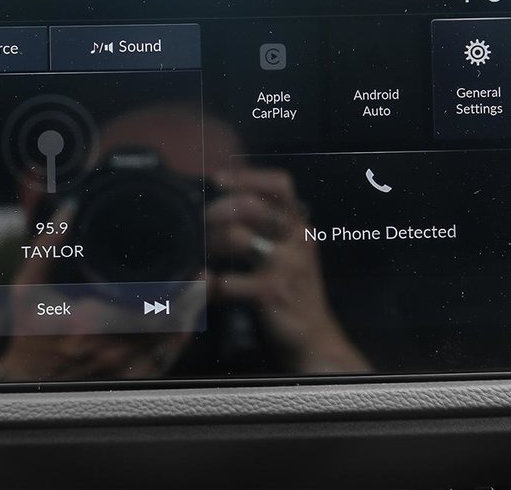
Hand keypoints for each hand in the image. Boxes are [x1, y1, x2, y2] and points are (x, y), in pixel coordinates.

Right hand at [0, 203, 196, 380]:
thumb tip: (67, 211)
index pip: (154, 308)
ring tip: (200, 295)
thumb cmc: (28, 334)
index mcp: (92, 321)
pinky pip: (162, 362)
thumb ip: (47, 246)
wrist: (26, 382)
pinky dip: (176, 343)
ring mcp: (122, 368)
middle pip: (171, 324)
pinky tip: (184, 324)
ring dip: (189, 319)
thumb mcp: (28, 287)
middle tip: (204, 278)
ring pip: (170, 344)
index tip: (196, 270)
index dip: (184, 292)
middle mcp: (113, 348)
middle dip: (194, 300)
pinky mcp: (125, 380)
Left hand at [207, 167, 369, 373]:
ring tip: (197, 251)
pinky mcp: (272, 292)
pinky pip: (230, 281)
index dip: (247, 177)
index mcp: (299, 224)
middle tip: (197, 220)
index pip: (280, 185)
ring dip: (209, 243)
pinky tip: (206, 285)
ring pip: (238, 239)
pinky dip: (211, 283)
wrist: (313, 334)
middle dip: (217, 210)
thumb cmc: (293, 286)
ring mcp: (286, 265)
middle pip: (252, 207)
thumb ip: (266, 226)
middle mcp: (296, 238)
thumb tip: (224, 201)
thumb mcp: (288, 250)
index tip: (218, 179)